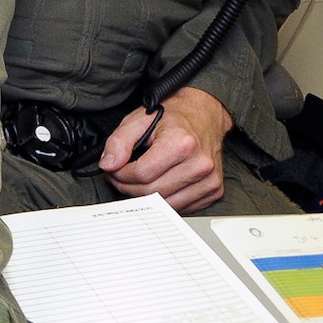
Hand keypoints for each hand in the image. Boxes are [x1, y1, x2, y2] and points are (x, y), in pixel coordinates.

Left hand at [99, 86, 232, 211]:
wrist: (205, 115)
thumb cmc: (173, 117)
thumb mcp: (139, 119)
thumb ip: (119, 141)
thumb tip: (108, 165)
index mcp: (181, 143)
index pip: (142, 174)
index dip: (120, 175)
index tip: (113, 170)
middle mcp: (199, 164)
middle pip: (153, 191)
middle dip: (129, 187)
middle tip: (120, 177)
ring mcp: (210, 180)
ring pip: (167, 204)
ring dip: (146, 197)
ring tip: (137, 181)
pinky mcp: (214, 191)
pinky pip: (182, 207)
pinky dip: (165, 200)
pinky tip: (158, 184)